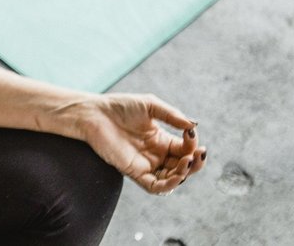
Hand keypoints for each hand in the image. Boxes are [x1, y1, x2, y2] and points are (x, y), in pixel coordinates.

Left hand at [79, 93, 205, 194]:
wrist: (94, 113)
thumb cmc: (120, 107)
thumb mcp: (151, 106)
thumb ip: (172, 115)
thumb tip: (193, 125)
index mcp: (161, 140)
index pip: (185, 149)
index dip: (192, 144)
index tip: (190, 132)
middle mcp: (155, 155)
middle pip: (183, 167)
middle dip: (195, 163)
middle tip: (198, 153)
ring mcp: (145, 164)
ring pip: (172, 179)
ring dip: (184, 173)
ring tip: (187, 161)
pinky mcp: (133, 171)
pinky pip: (154, 186)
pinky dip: (167, 185)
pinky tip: (176, 176)